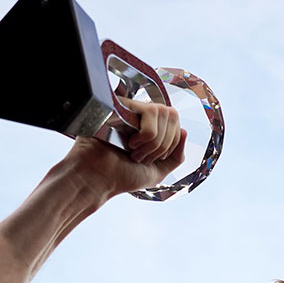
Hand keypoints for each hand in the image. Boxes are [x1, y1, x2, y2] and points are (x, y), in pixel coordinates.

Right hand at [62, 98, 186, 200]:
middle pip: (173, 115)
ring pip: (164, 113)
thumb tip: (185, 130)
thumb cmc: (123, 176)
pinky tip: (129, 143)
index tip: (150, 161)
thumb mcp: (158, 170)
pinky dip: (147, 136)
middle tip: (142, 158)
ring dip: (154, 143)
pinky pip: (151, 113)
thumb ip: (176, 155)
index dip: (170, 145)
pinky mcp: (122, 104)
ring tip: (133, 152)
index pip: (176, 124)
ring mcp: (131, 109)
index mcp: (149, 128)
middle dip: (163, 145)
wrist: (98, 178)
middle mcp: (141, 115)